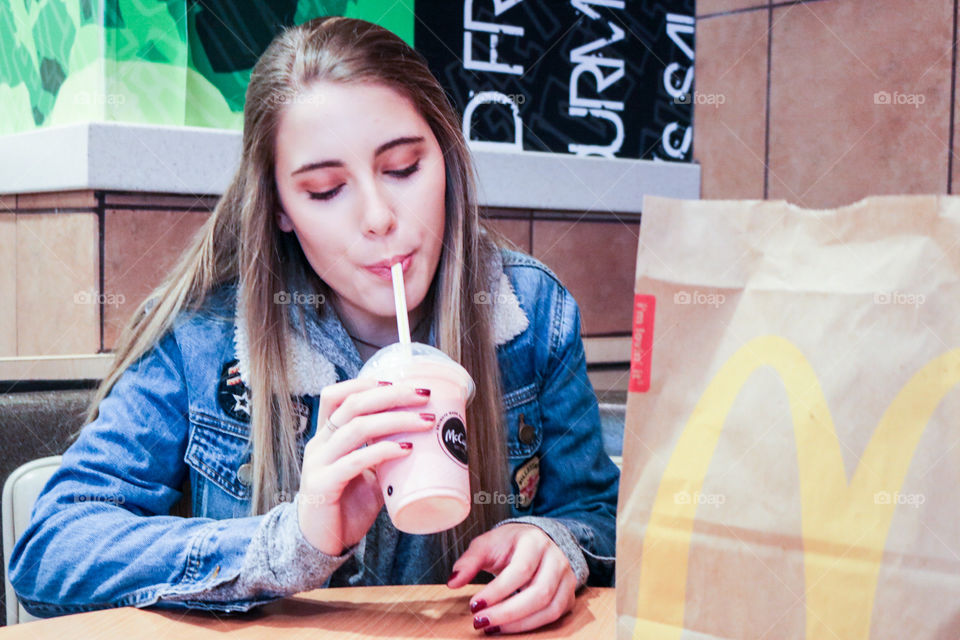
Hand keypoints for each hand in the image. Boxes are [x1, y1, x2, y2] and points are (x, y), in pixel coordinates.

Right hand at [297, 378, 433, 555]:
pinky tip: (405, 450)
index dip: (366, 382)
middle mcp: (319, 443)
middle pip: (353, 404)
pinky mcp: (322, 485)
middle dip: (392, 395)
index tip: (400, 381)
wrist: (319, 544)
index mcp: (327, 435)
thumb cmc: (346, 506)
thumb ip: (385, 456)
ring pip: (356, 427)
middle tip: (424, 395)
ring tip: (426, 422)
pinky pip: (354, 461)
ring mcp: (318, 463)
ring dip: (396, 420)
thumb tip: (424, 441)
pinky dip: (382, 451)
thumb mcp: (368, 474)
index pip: (337, 395)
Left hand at [446, 523, 576, 633]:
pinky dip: (530, 626)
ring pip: (549, 609)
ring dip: (519, 624)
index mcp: (535, 541)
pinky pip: (554, 616)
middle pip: (539, 593)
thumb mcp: (486, 544)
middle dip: (507, 612)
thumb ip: (469, 562)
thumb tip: (453, 583)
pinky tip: (509, 627)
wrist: (534, 541)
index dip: (498, 591)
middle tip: (481, 621)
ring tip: (492, 628)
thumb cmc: (509, 544)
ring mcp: (566, 578)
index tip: (474, 605)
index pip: (521, 569)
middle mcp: (556, 558)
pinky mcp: (568, 595)